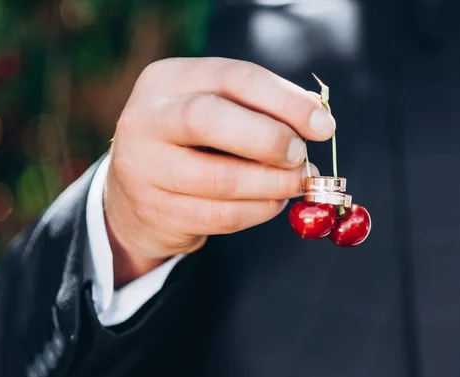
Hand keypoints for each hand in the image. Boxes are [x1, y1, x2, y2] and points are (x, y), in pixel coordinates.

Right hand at [105, 57, 335, 287]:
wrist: (135, 194)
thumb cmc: (191, 143)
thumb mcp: (215, 110)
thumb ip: (260, 107)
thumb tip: (317, 118)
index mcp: (166, 79)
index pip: (233, 78)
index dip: (285, 101)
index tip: (324, 126)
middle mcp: (145, 118)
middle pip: (209, 119)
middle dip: (268, 139)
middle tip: (301, 157)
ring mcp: (142, 168)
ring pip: (217, 178)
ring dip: (270, 184)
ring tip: (295, 183)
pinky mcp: (154, 211)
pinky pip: (218, 215)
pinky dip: (257, 211)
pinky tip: (273, 203)